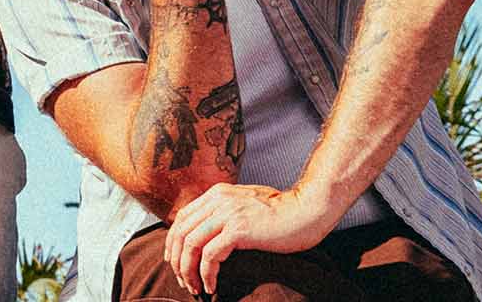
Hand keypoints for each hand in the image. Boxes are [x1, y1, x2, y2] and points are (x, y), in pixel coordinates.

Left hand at [164, 182, 334, 294]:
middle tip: (183, 280)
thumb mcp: (247, 203)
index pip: (182, 218)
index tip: (175, 261)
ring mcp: (228, 214)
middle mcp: (218, 200)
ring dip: (188, 270)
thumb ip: (226, 210)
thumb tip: (208, 230)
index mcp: (217, 194)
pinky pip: (211, 255)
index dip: (173, 242)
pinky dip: (206, 273)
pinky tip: (211, 285)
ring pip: (191, 244)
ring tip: (195, 287)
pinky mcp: (239, 230)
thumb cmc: (283, 212)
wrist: (308, 210)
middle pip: (181, 231)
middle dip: (177, 260)